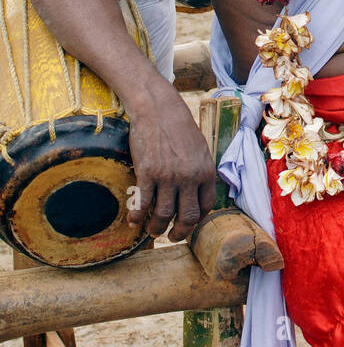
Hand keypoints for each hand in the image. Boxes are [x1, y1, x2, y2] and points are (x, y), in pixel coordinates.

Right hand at [126, 93, 216, 242]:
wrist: (158, 109)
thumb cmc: (178, 127)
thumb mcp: (199, 149)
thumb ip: (200, 171)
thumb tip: (197, 192)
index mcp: (206, 171)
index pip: (207, 206)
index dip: (198, 219)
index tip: (188, 223)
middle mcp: (189, 177)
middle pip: (187, 217)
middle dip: (180, 233)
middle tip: (172, 237)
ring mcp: (168, 176)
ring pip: (163, 215)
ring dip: (157, 229)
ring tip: (152, 231)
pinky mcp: (147, 173)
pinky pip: (142, 203)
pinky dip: (137, 217)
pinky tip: (133, 222)